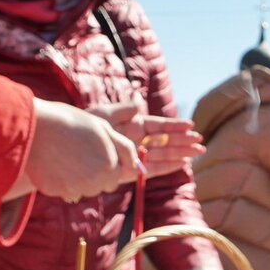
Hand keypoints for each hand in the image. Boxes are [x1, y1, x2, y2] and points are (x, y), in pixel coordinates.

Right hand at [22, 99, 139, 200]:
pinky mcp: (53, 192)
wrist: (34, 124)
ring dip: (75, 177)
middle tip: (77, 152)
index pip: (114, 177)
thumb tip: (140, 168)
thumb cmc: (72, 123)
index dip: (105, 163)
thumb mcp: (105, 129)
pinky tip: (51, 161)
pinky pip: (60, 189)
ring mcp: (72, 190)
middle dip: (92, 173)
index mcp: (109, 169)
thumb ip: (126, 150)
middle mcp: (94, 184)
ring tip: (63, 155)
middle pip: (98, 186)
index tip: (93, 150)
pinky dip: (57, 179)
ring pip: (80, 189)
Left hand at [88, 101, 203, 178]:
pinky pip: (152, 168)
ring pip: (163, 155)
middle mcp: (136, 141)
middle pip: (165, 141)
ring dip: (181, 154)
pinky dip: (168, 166)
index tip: (190, 125)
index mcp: (133, 126)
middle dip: (183, 141)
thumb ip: (124, 110)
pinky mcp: (130, 171)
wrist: (69, 148)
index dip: (175, 126)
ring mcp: (135, 156)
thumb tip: (139, 99)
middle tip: (200, 141)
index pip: (159, 126)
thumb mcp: (103, 115)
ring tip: (198, 153)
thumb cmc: (84, 128)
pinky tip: (182, 163)